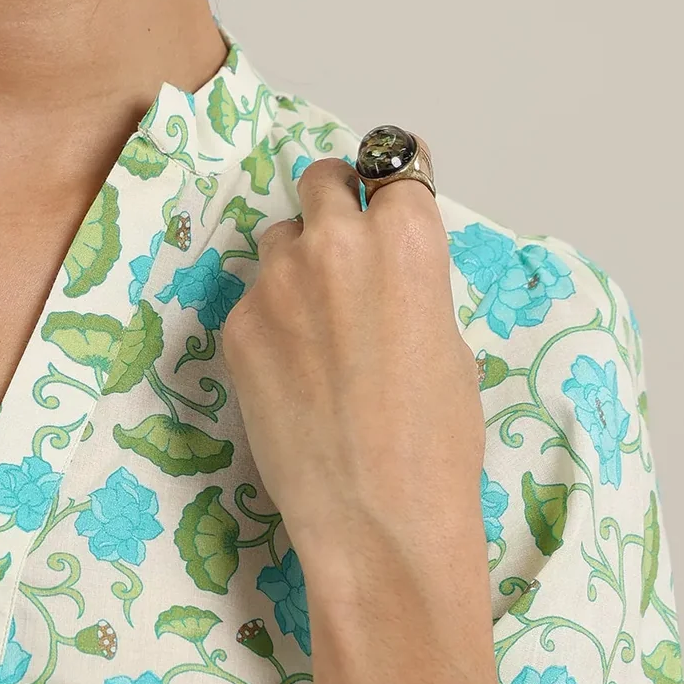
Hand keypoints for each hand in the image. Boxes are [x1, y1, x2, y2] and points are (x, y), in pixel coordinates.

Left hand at [221, 160, 483, 583]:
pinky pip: (253, 302)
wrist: (375, 517)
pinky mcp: (235, 327)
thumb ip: (409, 283)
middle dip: (334, 203)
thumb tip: (382, 271)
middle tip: (344, 249)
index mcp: (404, 237)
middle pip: (323, 180)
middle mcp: (333, 243)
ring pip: (280, 241)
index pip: (393, 166)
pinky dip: (271, 325)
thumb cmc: (436, 442)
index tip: (386, 201)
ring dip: (297, 266)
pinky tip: (295, 377)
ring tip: (321, 333)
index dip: (391, 191)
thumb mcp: (448, 341)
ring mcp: (274, 283)